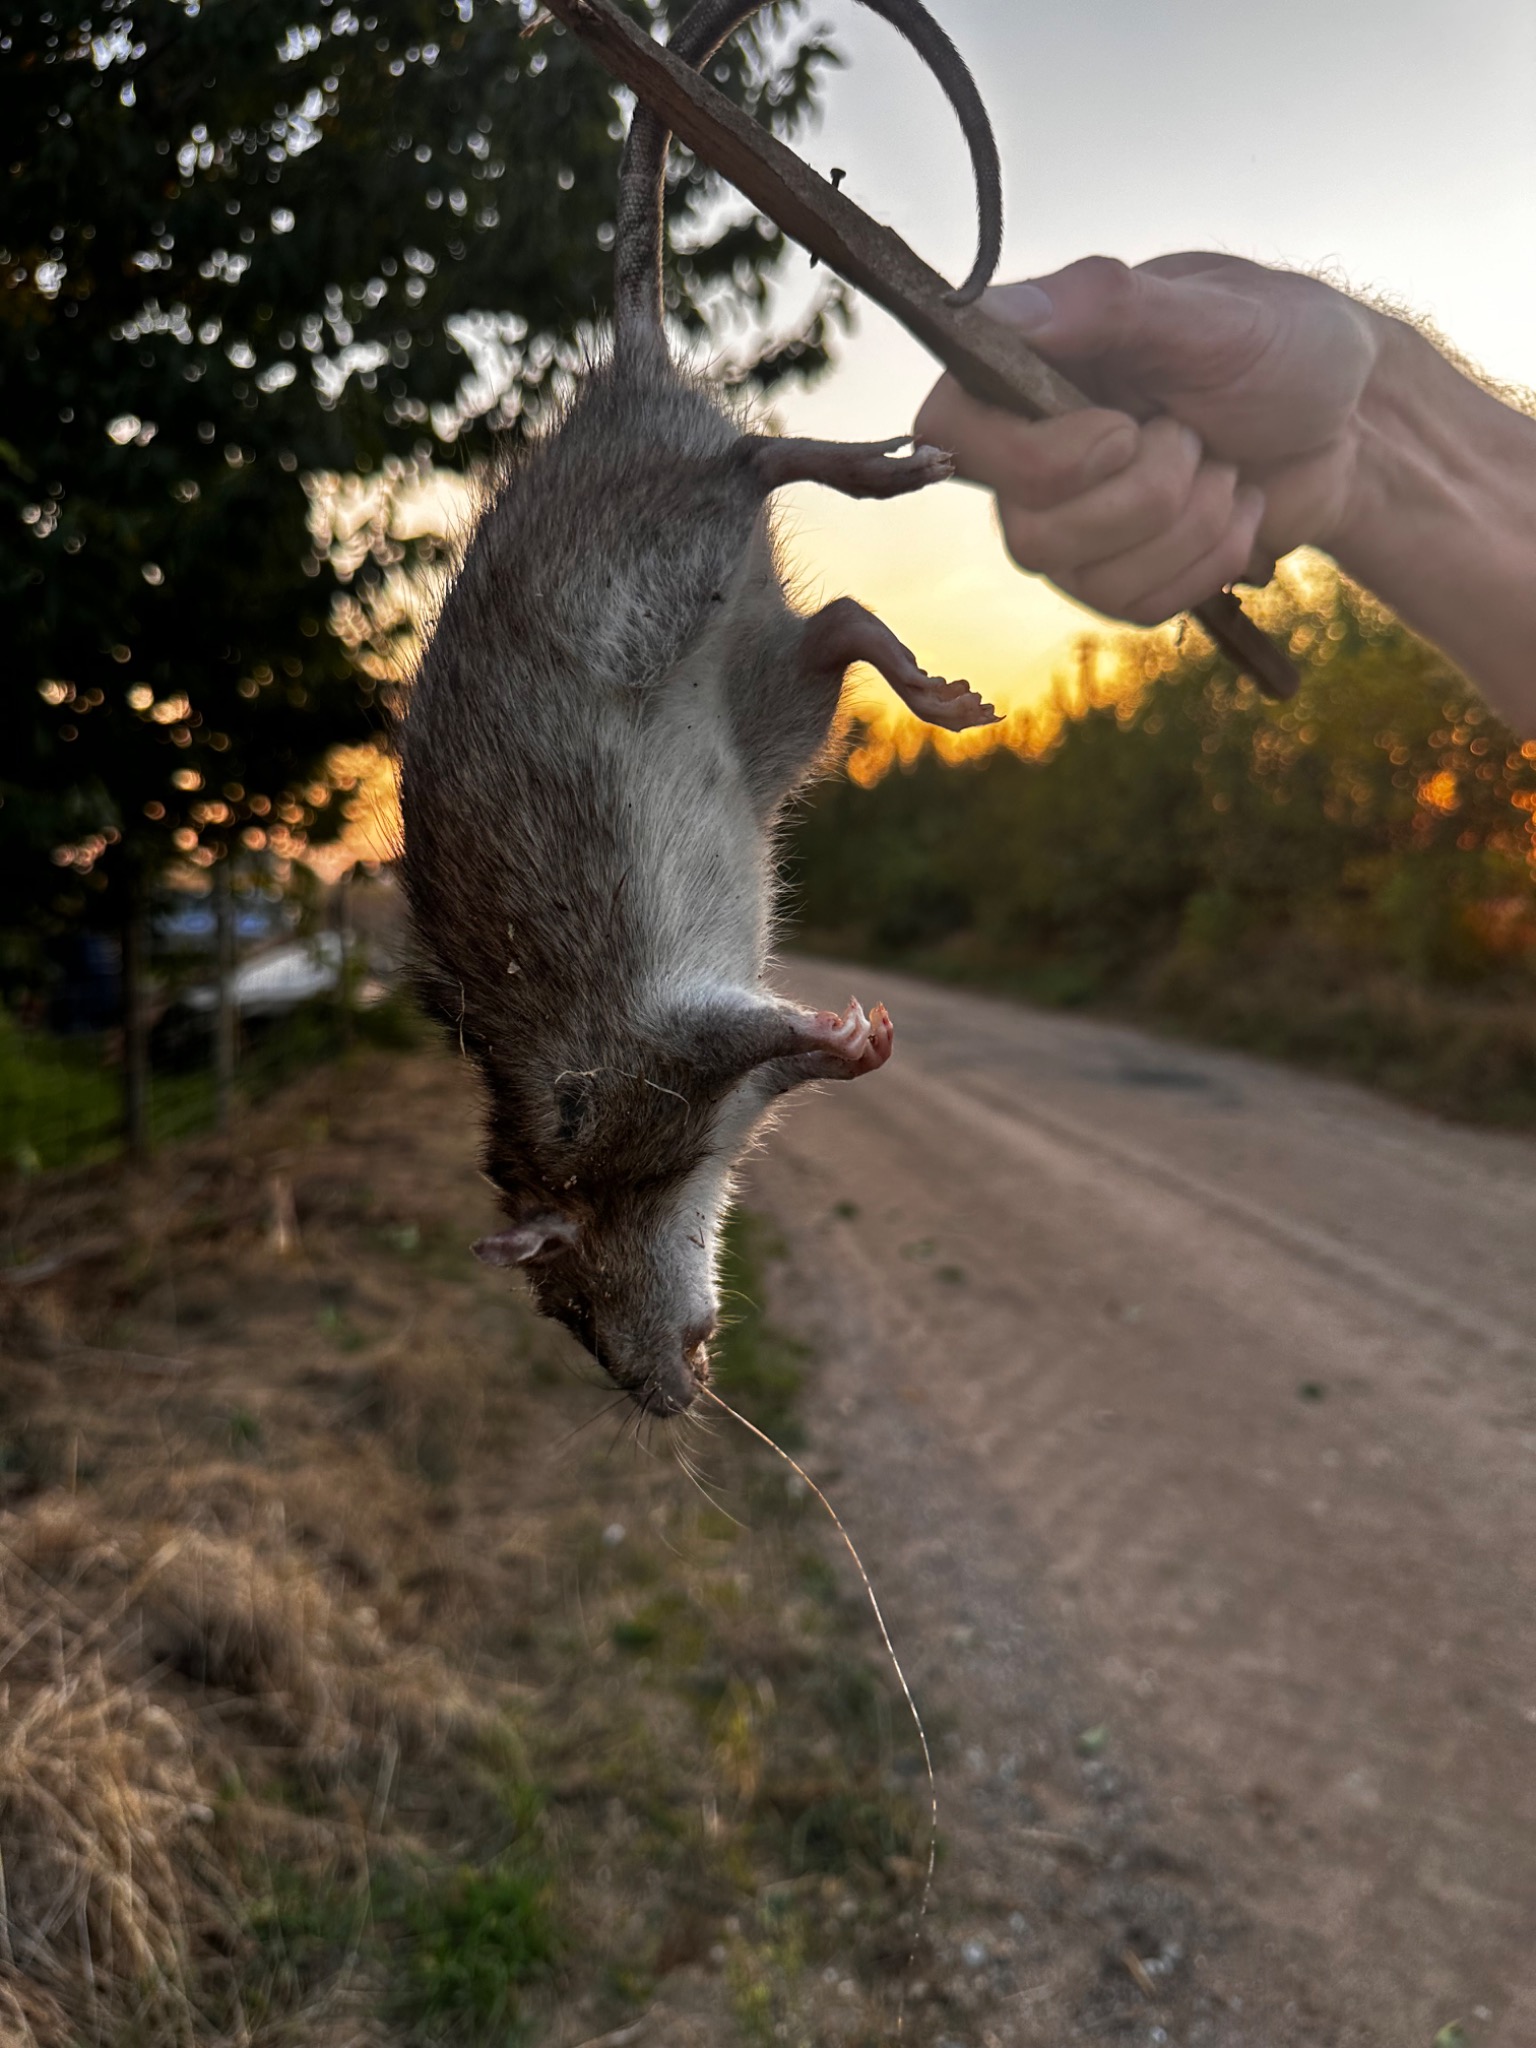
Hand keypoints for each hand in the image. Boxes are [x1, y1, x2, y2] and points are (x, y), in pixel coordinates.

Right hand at [915, 253, 1384, 625]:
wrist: (1348, 417)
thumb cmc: (1277, 341)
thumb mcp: (1205, 309)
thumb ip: (1102, 305)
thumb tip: (991, 308)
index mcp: (1024, 370)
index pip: (947, 434)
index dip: (1034, 459)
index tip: (1121, 430)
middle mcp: (1025, 455)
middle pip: (1031, 532)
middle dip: (1148, 491)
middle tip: (1195, 433)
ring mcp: (1067, 526)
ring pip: (1090, 578)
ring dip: (1190, 520)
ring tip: (1221, 463)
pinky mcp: (1117, 576)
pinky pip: (1138, 606)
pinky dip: (1208, 557)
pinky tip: (1232, 506)